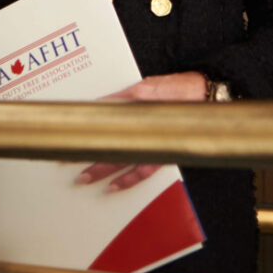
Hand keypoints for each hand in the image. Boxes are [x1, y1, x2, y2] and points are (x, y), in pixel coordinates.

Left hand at [75, 71, 206, 192]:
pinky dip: (128, 180)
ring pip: (122, 160)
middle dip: (86, 151)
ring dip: (102, 170)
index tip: (68, 132)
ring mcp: (154, 142)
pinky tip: (114, 186)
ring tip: (83, 178)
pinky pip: (143, 171)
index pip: (105, 118)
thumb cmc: (178, 89)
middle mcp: (145, 127)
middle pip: (110, 143)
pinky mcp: (163, 152)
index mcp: (138, 106)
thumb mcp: (146, 86)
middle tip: (65, 159)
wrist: (207, 96)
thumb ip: (123, 96)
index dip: (87, 127)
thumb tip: (100, 104)